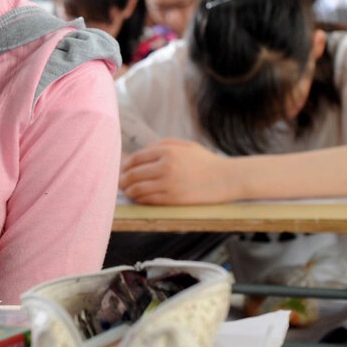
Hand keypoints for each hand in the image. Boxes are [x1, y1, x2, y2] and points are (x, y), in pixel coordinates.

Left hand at [119, 139, 239, 204]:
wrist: (226, 179)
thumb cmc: (204, 161)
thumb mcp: (184, 146)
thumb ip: (161, 145)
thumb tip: (138, 155)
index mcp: (167, 151)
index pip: (136, 159)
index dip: (125, 166)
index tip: (122, 171)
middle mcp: (165, 166)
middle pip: (133, 174)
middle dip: (123, 180)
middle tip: (120, 183)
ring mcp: (168, 184)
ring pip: (137, 189)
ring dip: (129, 191)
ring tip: (128, 192)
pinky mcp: (173, 199)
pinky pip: (148, 200)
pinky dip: (139, 200)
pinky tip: (139, 199)